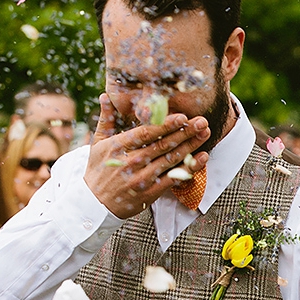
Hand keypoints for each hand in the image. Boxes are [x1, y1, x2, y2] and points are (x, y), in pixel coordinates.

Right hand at [83, 93, 211, 219]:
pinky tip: (202, 158)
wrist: (95, 204)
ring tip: (205, 134)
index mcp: (119, 147)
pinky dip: (190, 168)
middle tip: (203, 121)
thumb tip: (105, 95)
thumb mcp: (97, 143)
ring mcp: (142, 178)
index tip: (182, 116)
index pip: (146, 134)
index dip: (166, 125)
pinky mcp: (150, 192)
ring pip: (171, 160)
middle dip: (185, 132)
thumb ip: (107, 119)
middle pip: (164, 145)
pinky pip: (174, 179)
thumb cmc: (98, 170)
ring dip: (191, 146)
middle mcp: (132, 162)